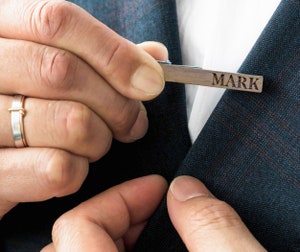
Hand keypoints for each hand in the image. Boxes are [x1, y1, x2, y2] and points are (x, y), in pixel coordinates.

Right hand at [0, 0, 166, 217]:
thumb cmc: (28, 93)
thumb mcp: (54, 59)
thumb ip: (104, 55)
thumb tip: (155, 56)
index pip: (57, 21)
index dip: (115, 53)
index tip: (152, 81)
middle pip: (63, 71)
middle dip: (118, 104)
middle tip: (134, 122)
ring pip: (69, 122)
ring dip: (101, 139)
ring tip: (99, 141)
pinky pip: (56, 170)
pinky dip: (81, 169)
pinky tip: (75, 164)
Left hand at [42, 175, 265, 251]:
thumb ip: (212, 230)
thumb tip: (187, 191)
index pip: (78, 227)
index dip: (120, 197)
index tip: (158, 186)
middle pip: (72, 238)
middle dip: (119, 211)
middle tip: (157, 203)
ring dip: (118, 231)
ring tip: (154, 225)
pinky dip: (119, 247)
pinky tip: (153, 246)